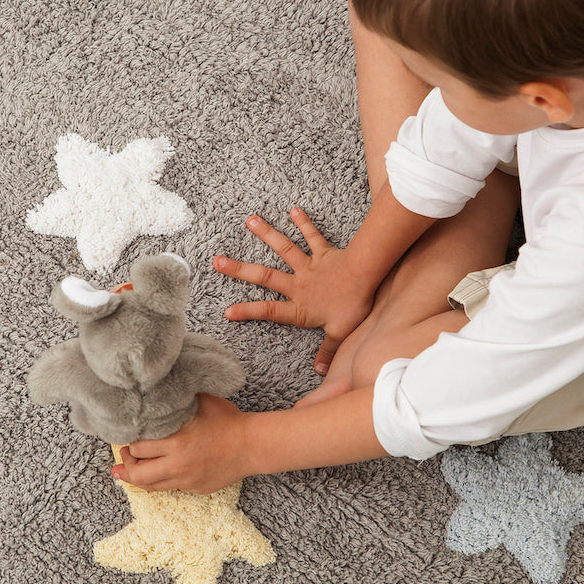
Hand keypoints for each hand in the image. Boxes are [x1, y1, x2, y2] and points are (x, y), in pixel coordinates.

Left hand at [113, 396, 251, 494]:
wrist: (252, 445)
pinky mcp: (196, 488)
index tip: (125, 439)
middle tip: (124, 456)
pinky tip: (158, 471)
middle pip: (138, 475)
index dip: (128, 445)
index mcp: (176, 442)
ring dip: (138, 478)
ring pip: (152, 487)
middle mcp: (178, 465)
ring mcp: (187, 480)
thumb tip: (159, 384)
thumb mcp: (202, 400)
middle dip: (126, 466)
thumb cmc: (228, 421)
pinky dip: (161, 480)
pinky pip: (171, 487)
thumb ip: (178, 395)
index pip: (138, 449)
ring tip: (128, 470)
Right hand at [213, 208, 373, 374]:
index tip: (226, 312)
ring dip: (266, 234)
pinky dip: (304, 223)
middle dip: (240, 269)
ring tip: (250, 221)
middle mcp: (299, 284)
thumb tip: (321, 372)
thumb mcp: (339, 333)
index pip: (269, 311)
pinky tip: (293, 210)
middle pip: (265, 276)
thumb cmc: (352, 305)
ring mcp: (309, 266)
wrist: (365, 275)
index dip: (247, 312)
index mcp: (300, 306)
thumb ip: (328, 351)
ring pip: (284, 249)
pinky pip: (312, 237)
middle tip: (218, 261)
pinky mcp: (323, 252)